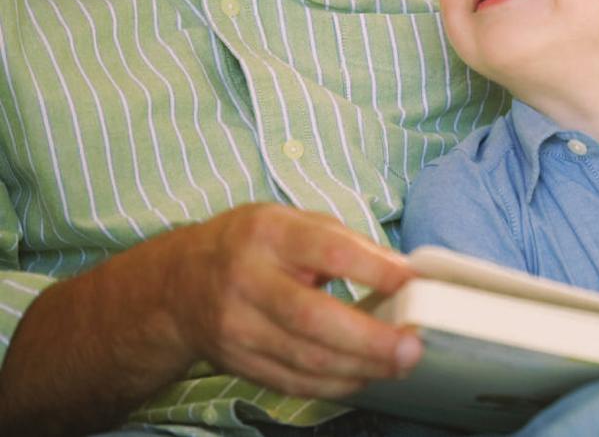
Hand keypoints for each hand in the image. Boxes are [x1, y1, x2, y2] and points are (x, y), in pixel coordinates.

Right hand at [160, 203, 421, 397]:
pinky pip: (293, 382)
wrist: (178, 284)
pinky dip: (335, 384)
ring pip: (306, 359)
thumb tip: (398, 270)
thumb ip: (344, 241)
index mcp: (269, 234)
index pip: (329, 252)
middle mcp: (248, 281)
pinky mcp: (238, 363)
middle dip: (370, 338)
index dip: (374, 270)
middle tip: (412, 346)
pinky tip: (363, 376)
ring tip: (399, 363)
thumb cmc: (250, 245)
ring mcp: (239, 327)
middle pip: (314, 318)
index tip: (411, 282)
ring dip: (361, 367)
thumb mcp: (291, 222)